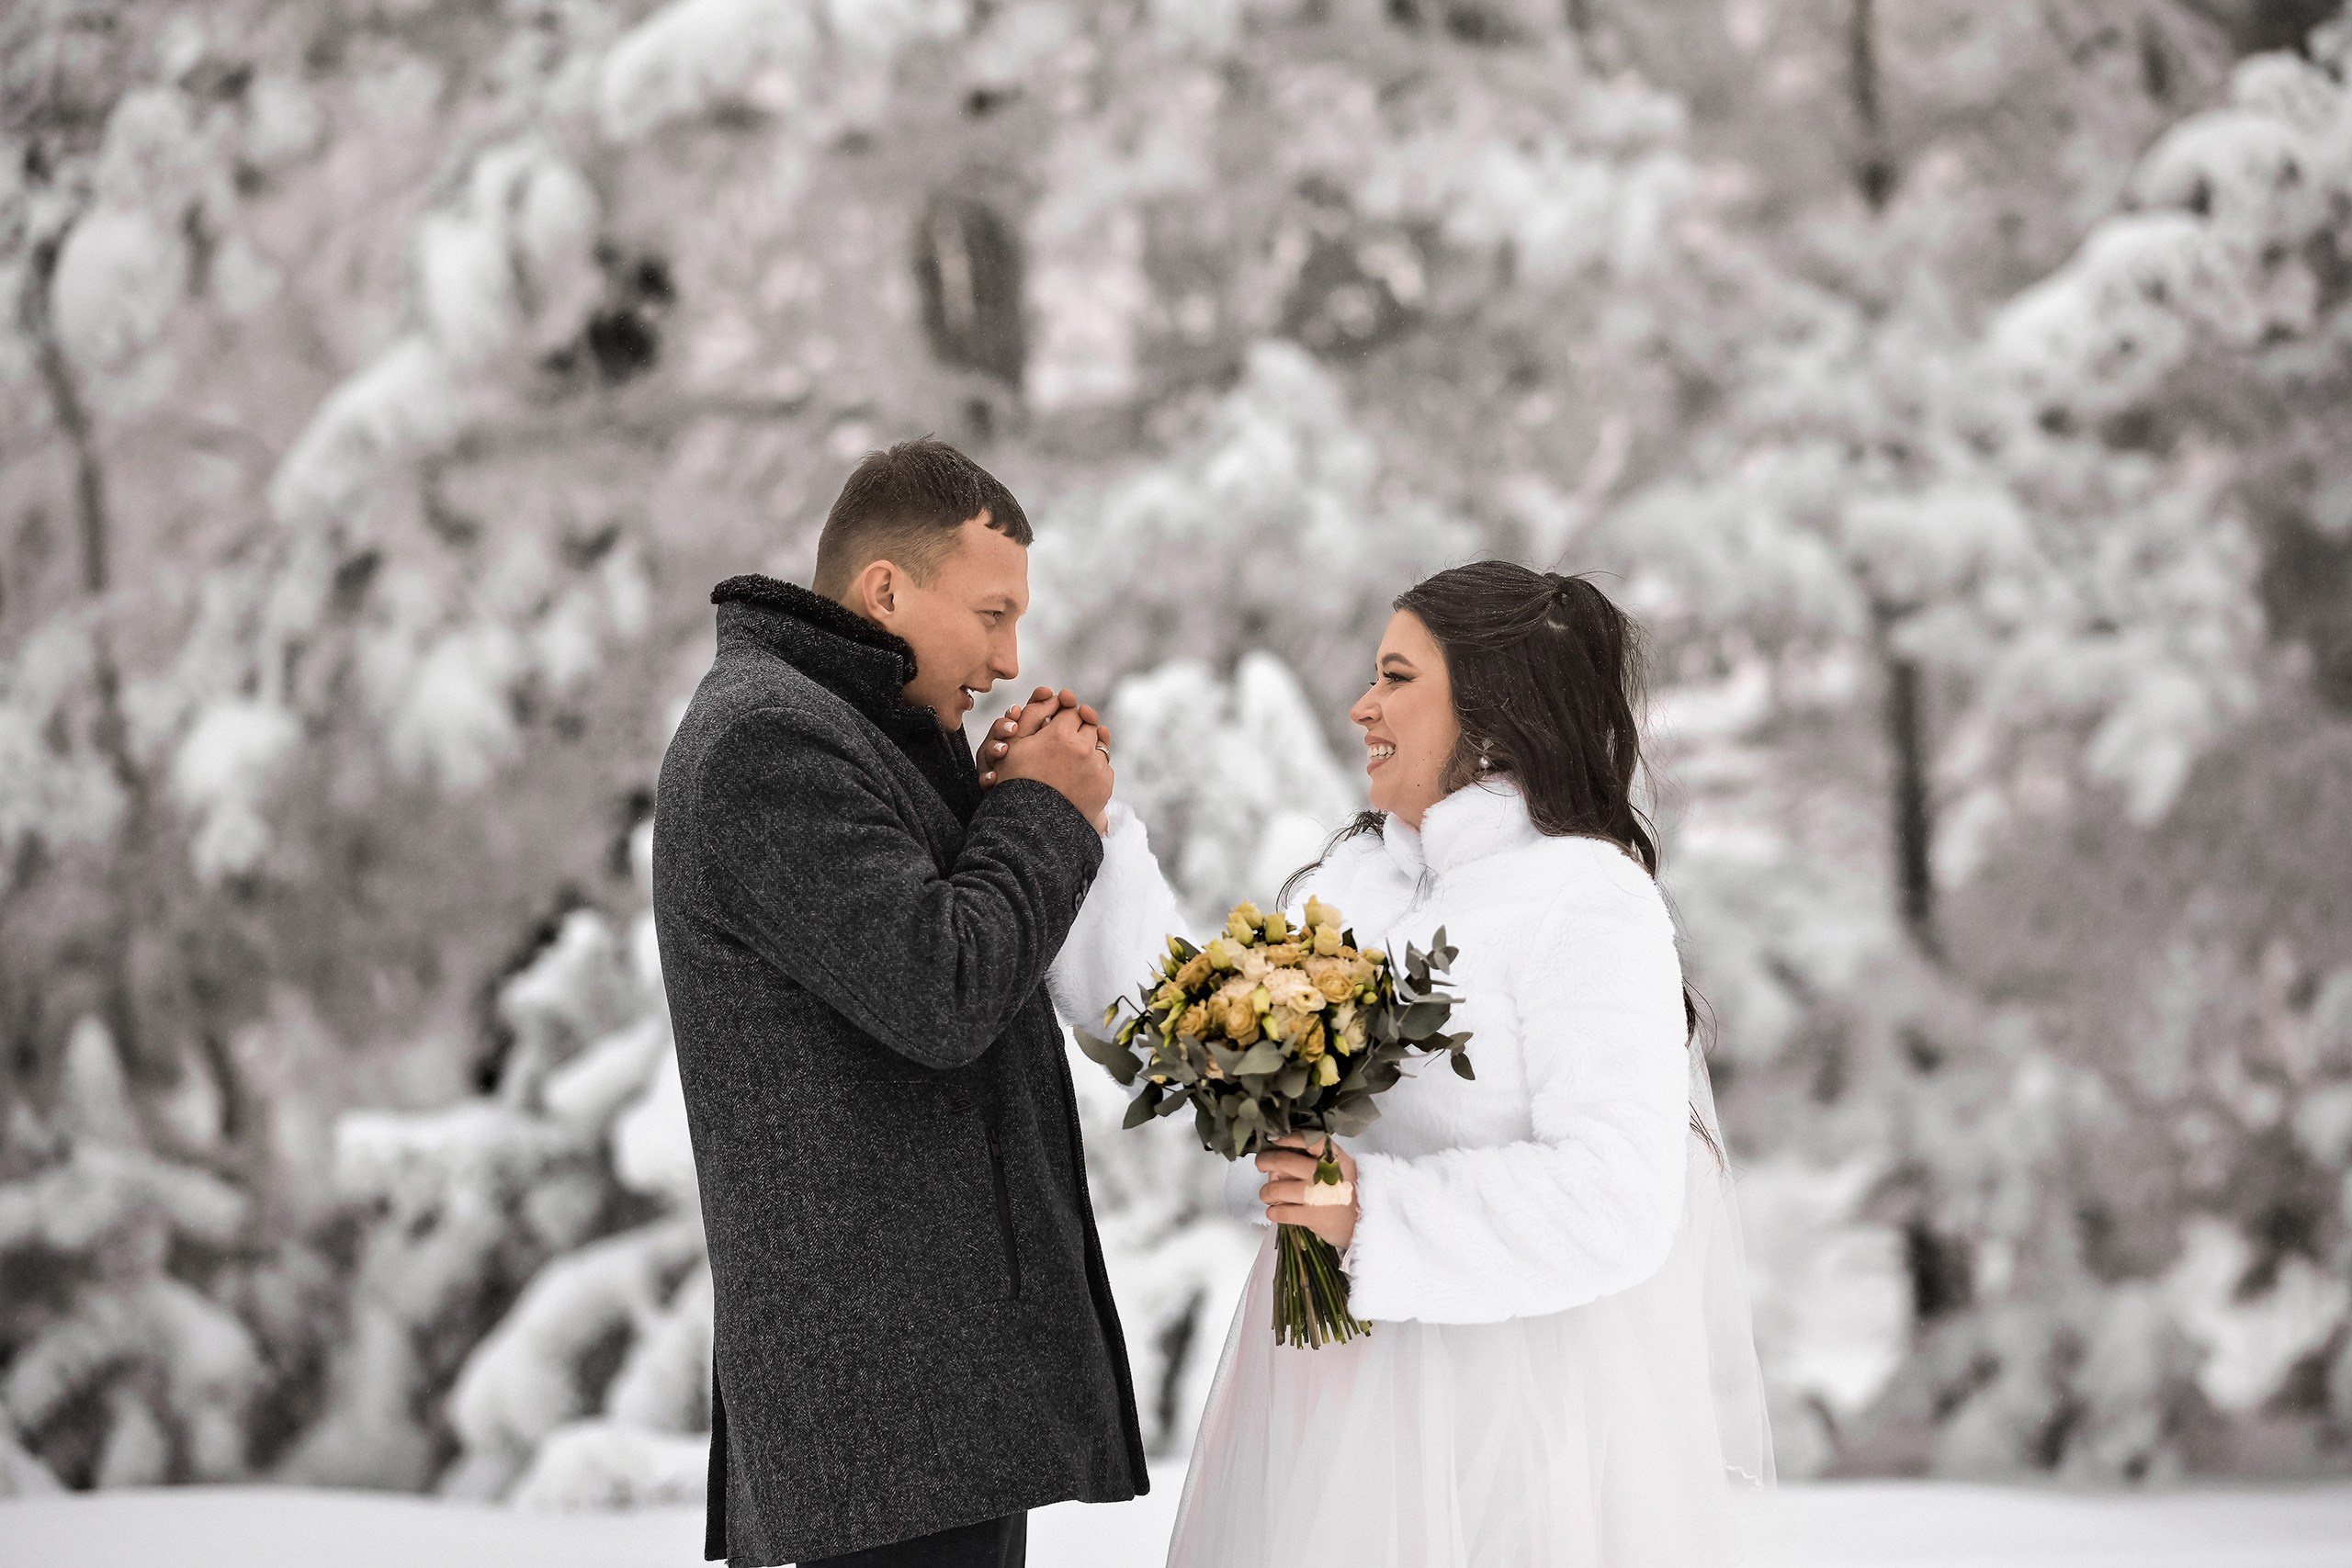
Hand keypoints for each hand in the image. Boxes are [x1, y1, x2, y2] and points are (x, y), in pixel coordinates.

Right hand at [993, 705, 1112, 830]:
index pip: (1071, 710)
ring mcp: (1096, 768)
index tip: (1059, 720)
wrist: (1031, 824)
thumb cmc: (1017, 782)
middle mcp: (1082, 748)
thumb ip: (1032, 714)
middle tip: (1067, 737)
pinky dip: (1095, 766)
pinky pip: (1105, 767)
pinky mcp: (1104, 786)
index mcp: (1060, 734)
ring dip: (1089, 745)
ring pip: (1099, 744)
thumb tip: (1051, 695)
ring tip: (1074, 756)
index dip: (1064, 714)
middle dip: (1079, 727)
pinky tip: (1080, 774)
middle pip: (1089, 725)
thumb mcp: (1014, 745)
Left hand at [1258, 1132, 1358, 1250]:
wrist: (1364, 1221)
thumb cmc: (1346, 1191)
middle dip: (1265, 1161)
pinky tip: (1275, 1211)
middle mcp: (1325, 1173)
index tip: (1274, 1139)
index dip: (1287, 1137)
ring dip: (1266, 1192)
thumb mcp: (1341, 1166)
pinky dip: (1273, 1212)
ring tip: (1268, 1194)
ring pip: (1276, 1189)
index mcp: (1334, 1158)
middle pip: (1284, 1161)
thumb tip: (1280, 1152)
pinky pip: (1280, 1212)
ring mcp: (1317, 1195)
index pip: (1309, 1139)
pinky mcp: (1312, 1216)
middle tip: (1261, 1164)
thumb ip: (1316, 1156)